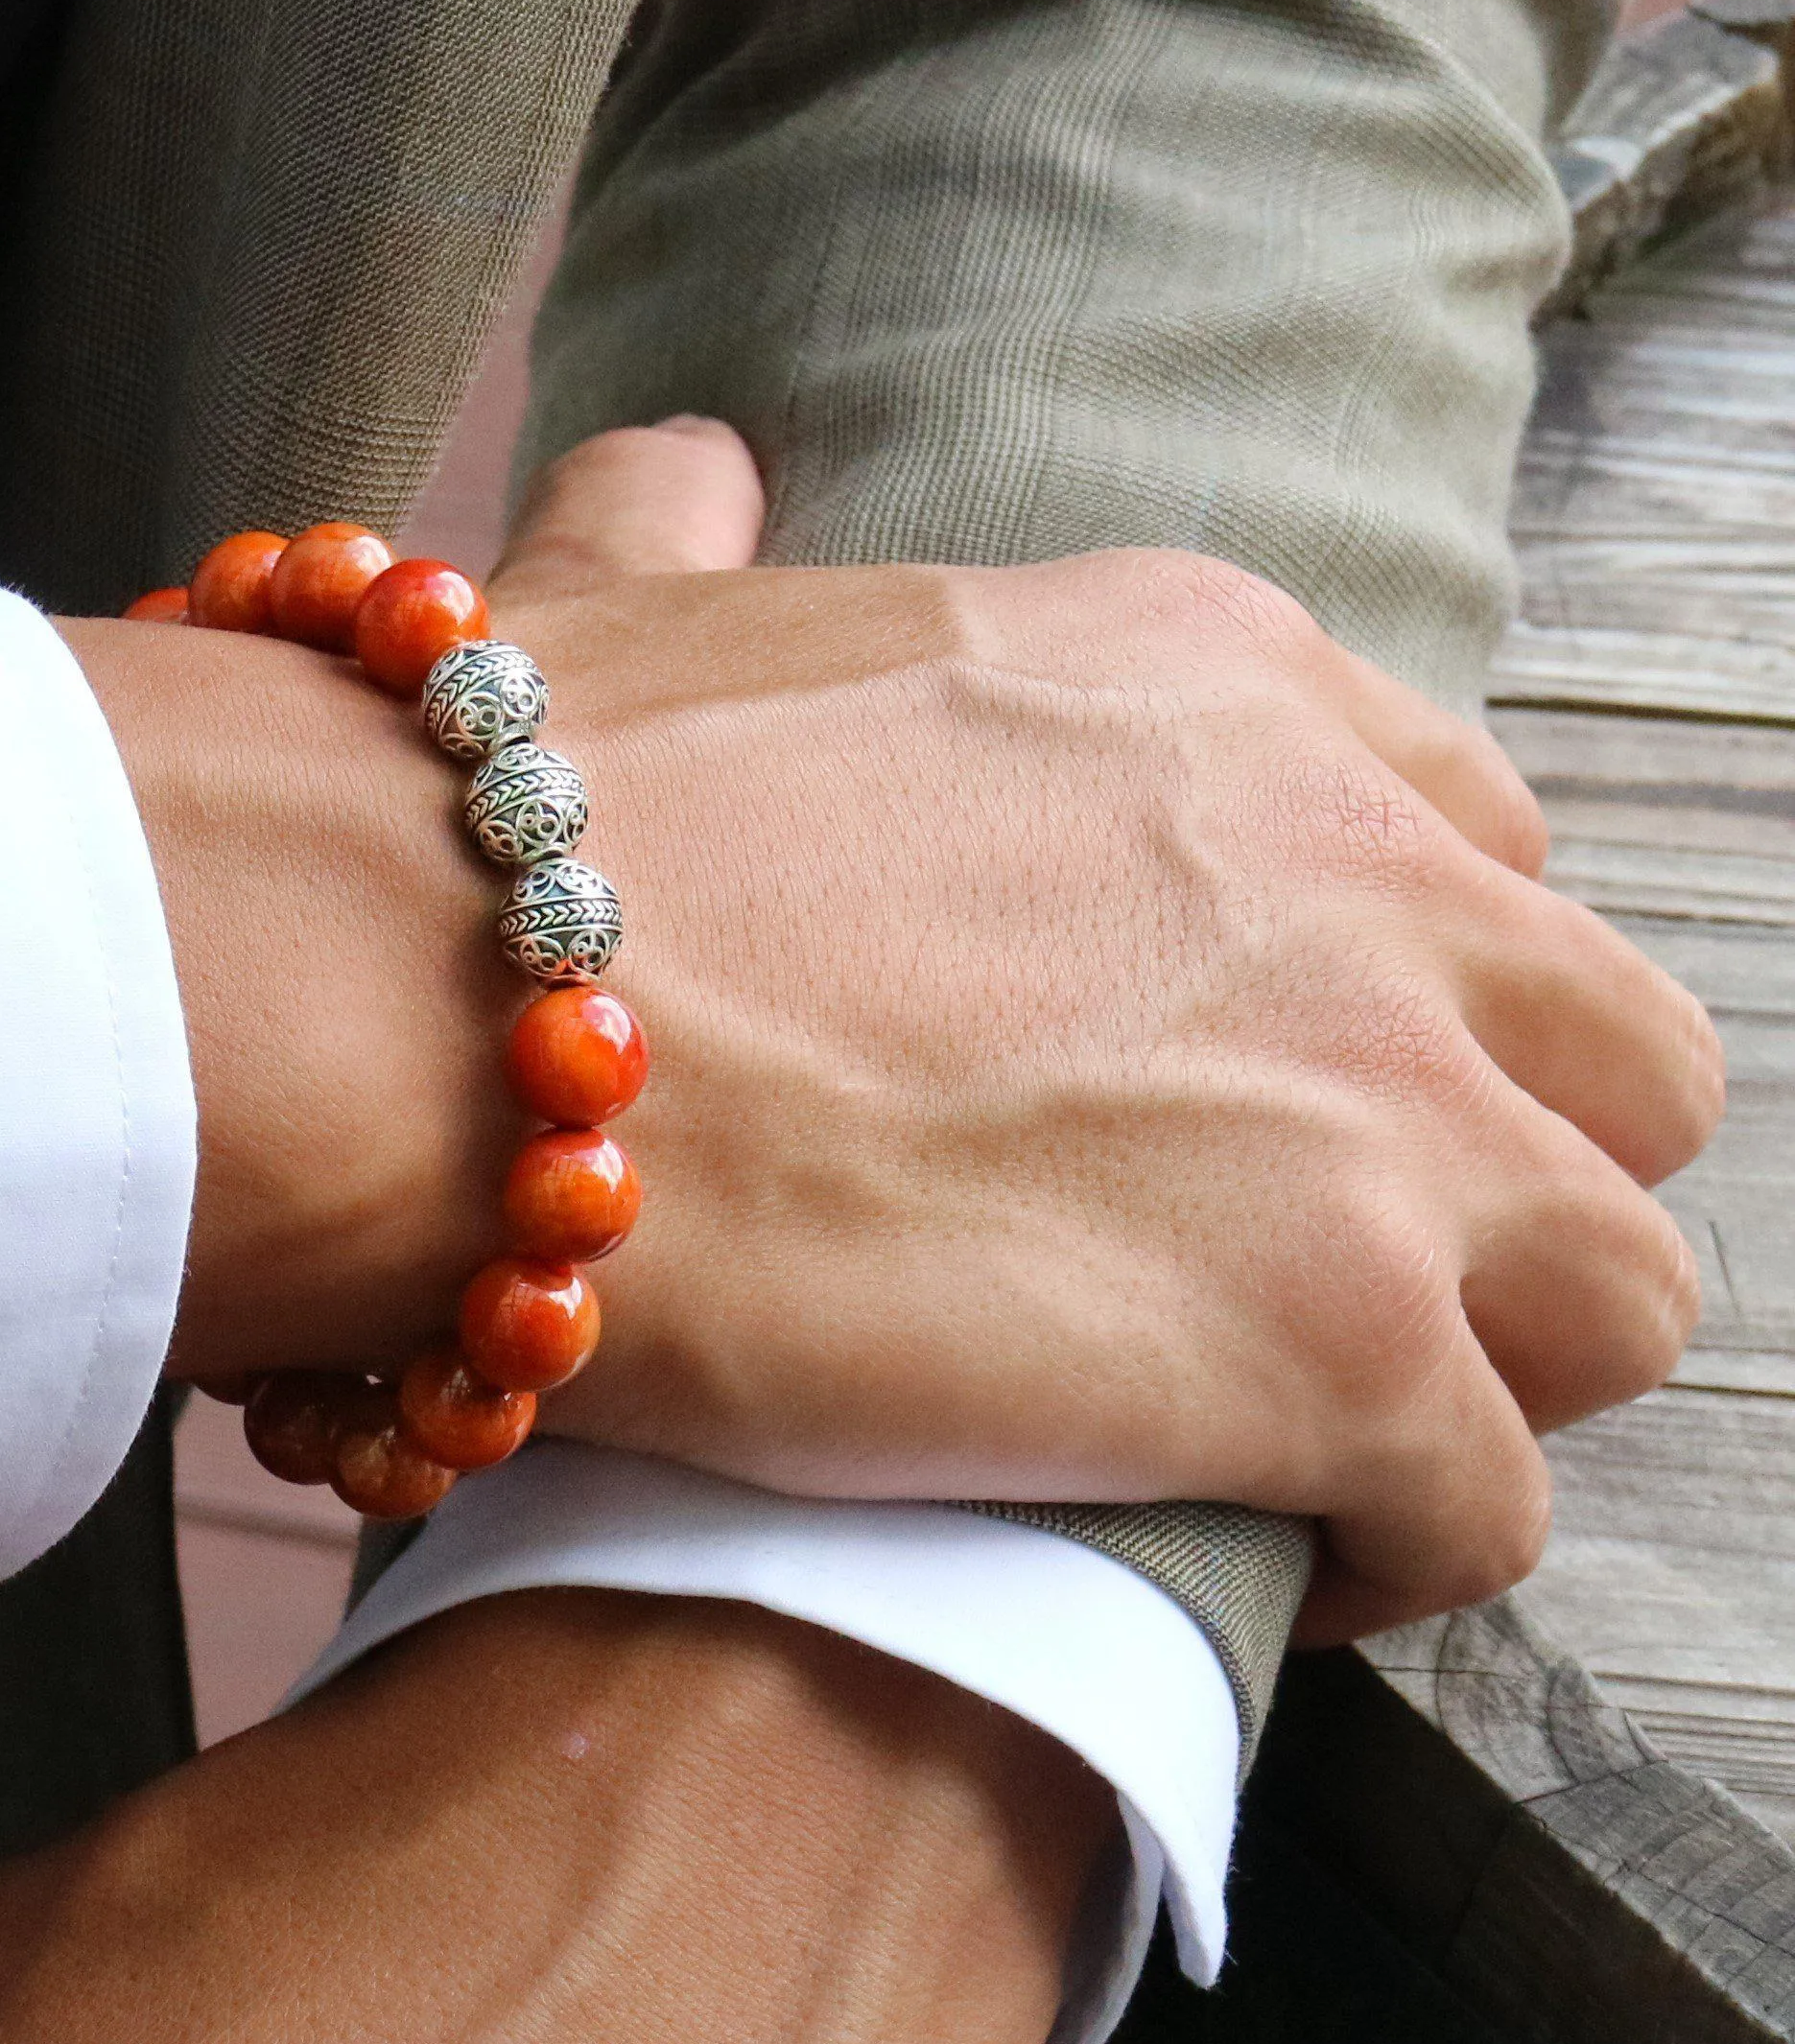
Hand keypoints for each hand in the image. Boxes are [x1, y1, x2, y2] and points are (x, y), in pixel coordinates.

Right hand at [60, 426, 1722, 1633]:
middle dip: (1499, 1182)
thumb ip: (702, 536)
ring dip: (1491, 1378)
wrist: (426, 999)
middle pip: (1607, 1061)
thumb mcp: (639, 607)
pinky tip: (1262, 1567)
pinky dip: (1399, 1554)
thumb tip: (673, 477)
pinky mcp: (1332, 1344)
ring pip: (1617, 1292)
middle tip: (1312, 1286)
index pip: (1461, 851)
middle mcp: (1359, 874)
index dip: (1388, 1003)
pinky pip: (1490, 1505)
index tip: (1264, 1109)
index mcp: (1214, 685)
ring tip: (1311, 1454)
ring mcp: (1374, 1112)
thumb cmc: (485, 829)